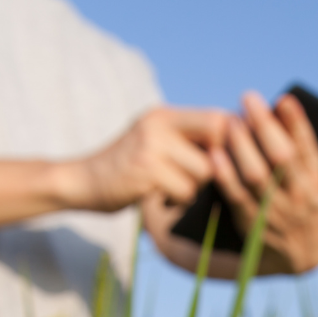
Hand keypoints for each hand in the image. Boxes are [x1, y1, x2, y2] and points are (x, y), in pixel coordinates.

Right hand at [71, 107, 227, 212]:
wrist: (82, 182)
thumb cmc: (125, 169)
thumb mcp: (154, 142)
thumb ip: (186, 139)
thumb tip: (235, 143)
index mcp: (165, 115)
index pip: (218, 118)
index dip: (231, 141)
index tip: (224, 161)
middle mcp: (159, 124)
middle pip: (218, 142)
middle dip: (217, 165)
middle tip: (199, 178)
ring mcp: (152, 146)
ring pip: (204, 171)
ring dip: (194, 188)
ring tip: (172, 189)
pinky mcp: (146, 171)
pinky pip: (186, 191)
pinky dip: (178, 201)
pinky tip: (160, 199)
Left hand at [211, 91, 317, 273]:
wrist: (304, 258)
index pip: (308, 147)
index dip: (296, 122)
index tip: (283, 98)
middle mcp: (299, 197)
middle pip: (280, 157)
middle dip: (263, 125)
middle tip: (248, 98)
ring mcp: (275, 212)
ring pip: (256, 175)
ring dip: (241, 145)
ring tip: (230, 121)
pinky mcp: (252, 224)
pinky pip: (236, 197)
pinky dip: (225, 175)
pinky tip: (215, 153)